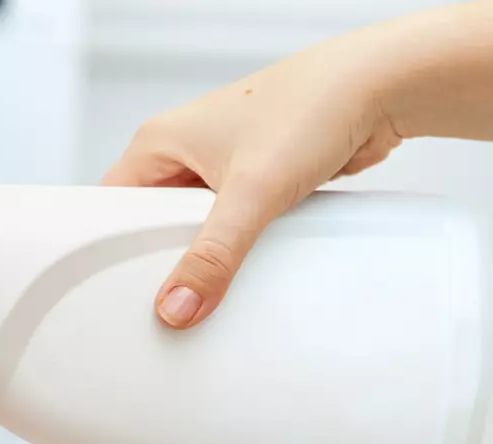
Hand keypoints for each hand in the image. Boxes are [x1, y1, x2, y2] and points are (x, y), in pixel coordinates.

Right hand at [105, 30, 404, 328]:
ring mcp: (222, 165)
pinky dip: (236, 249)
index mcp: (160, 140)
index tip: (118, 290)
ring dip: (205, 255)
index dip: (110, 250)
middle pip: (151, 223)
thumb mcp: (251, 192)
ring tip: (206, 286)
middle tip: (167, 297)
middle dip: (162, 259)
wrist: (382, 88)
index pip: (110, 205)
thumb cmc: (312, 106)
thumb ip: (212, 257)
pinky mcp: (256, 180)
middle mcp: (185, 150)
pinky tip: (243, 270)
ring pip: (194, 228)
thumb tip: (177, 306)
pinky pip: (230, 227)